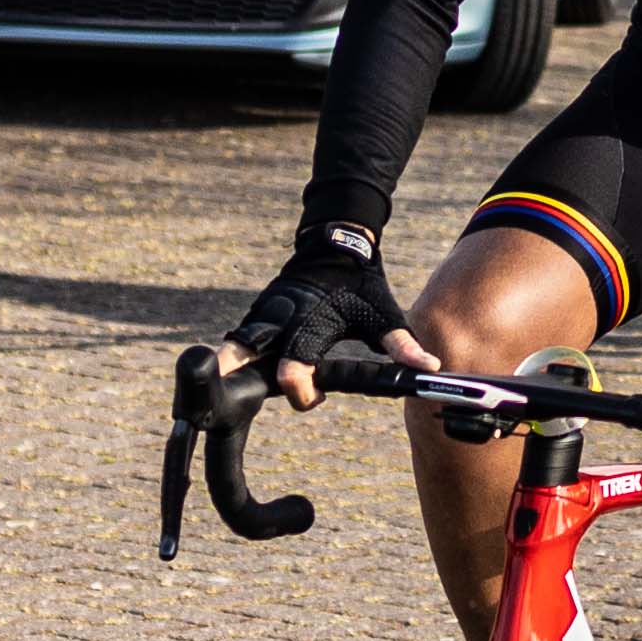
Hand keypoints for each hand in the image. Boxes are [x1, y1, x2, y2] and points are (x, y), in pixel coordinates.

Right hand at [229, 225, 411, 405]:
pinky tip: (224, 372)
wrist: (337, 242)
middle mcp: (281, 320)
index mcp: (311, 325)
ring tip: (213, 387)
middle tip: (224, 398)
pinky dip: (232, 354)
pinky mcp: (258, 312)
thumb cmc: (361, 284)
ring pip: (234, 343)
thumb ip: (401, 345)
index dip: (301, 392)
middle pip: (244, 353)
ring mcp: (265, 314)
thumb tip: (428, 369)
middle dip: (234, 374)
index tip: (318, 396)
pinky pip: (239, 336)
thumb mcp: (384, 314)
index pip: (293, 369)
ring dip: (228, 364)